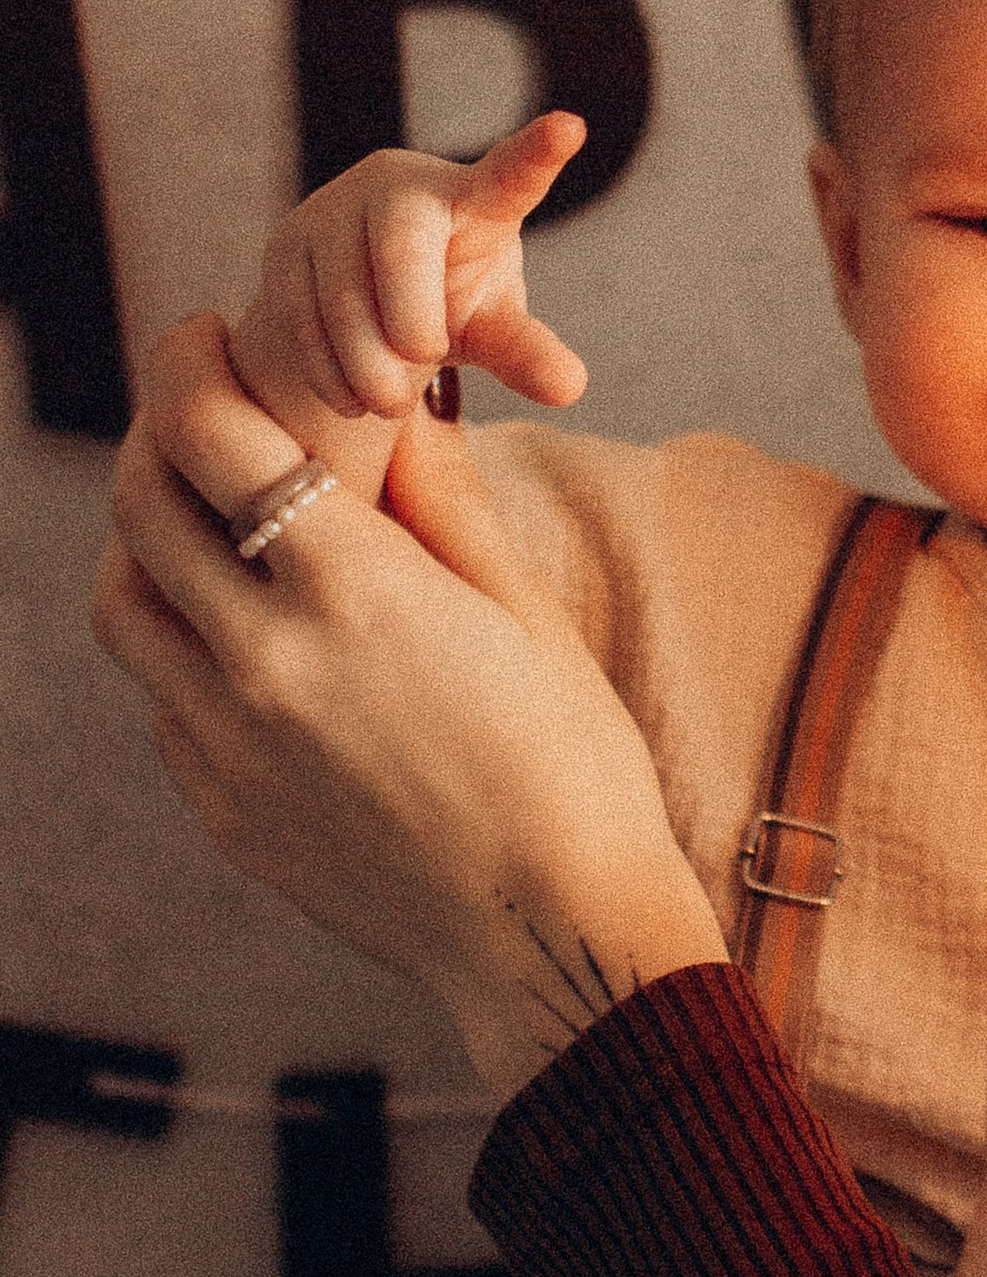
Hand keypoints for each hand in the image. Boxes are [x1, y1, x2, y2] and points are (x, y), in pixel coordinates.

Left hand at [92, 311, 727, 1096]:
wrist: (554, 938)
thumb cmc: (573, 772)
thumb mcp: (529, 615)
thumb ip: (444, 501)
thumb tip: (398, 407)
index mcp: (355, 594)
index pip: (211, 435)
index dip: (191, 365)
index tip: (206, 338)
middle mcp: (267, 663)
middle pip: (143, 504)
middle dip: (159, 433)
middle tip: (194, 409)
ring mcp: (229, 745)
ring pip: (122, 604)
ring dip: (143, 542)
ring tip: (198, 523)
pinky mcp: (223, 808)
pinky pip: (162, 699)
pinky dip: (180, 646)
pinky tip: (245, 639)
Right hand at [228, 112, 591, 510]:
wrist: (362, 302)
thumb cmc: (448, 298)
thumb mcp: (490, 325)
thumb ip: (524, 351)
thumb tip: (571, 389)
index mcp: (474, 197)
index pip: (509, 175)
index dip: (538, 153)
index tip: (571, 127)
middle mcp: (400, 185)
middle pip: (402, 250)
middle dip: (412, 323)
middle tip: (424, 363)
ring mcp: (335, 209)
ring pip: (343, 297)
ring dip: (368, 367)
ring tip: (387, 403)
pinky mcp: (287, 246)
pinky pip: (300, 318)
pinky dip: (329, 372)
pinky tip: (350, 397)